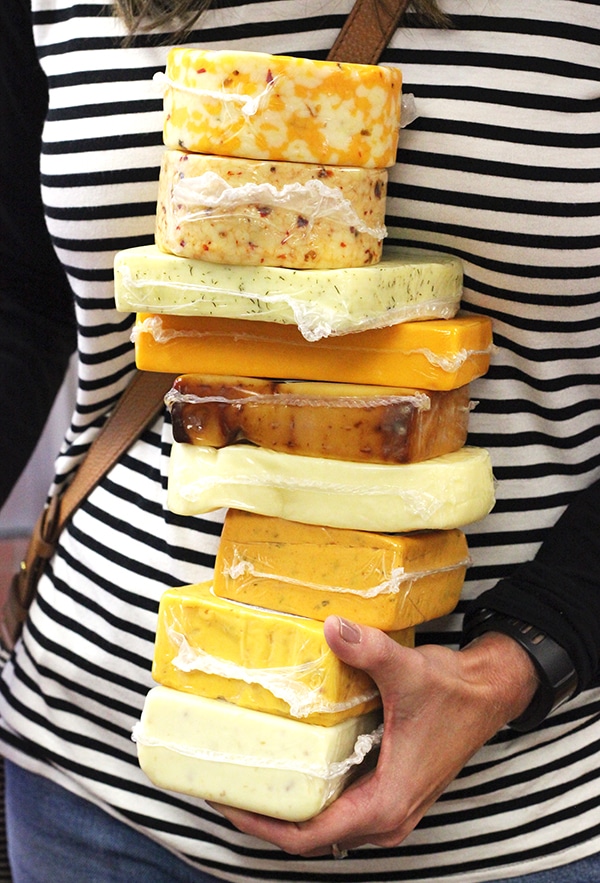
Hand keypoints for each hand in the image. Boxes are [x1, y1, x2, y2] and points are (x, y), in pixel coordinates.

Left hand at [211, 615, 537, 855]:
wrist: (487, 694)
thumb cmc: (454, 693)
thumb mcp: (408, 671)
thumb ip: (369, 650)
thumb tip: (331, 627)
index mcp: (387, 803)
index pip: (311, 837)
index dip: (265, 826)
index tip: (229, 805)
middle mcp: (386, 817)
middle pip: (311, 835)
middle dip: (266, 817)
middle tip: (226, 784)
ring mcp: (388, 808)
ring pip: (324, 823)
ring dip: (286, 808)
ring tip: (248, 776)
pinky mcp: (388, 791)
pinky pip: (338, 806)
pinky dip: (309, 795)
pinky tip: (288, 766)